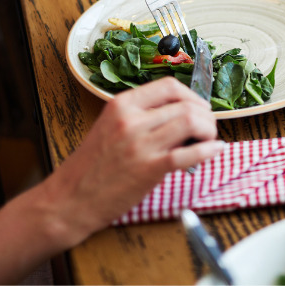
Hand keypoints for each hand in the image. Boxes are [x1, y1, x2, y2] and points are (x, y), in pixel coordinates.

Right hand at [41, 79, 221, 242]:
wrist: (70, 199)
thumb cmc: (91, 166)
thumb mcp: (110, 127)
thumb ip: (140, 116)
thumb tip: (179, 112)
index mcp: (121, 105)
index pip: (169, 86)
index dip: (191, 95)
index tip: (198, 106)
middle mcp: (131, 120)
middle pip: (186, 104)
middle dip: (205, 114)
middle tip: (207, 126)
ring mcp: (140, 144)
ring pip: (191, 122)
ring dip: (209, 130)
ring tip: (208, 139)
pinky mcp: (149, 169)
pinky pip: (189, 153)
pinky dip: (208, 150)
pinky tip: (214, 151)